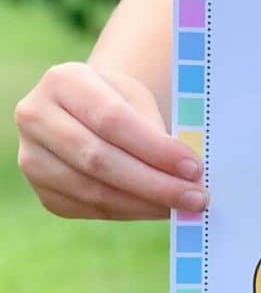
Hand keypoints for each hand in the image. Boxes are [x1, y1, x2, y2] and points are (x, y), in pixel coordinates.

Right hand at [15, 62, 207, 219]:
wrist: (85, 111)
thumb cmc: (120, 101)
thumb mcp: (137, 98)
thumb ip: (155, 129)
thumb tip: (186, 174)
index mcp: (63, 81)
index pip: (112, 120)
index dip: (154, 148)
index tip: (193, 167)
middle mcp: (36, 117)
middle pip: (99, 159)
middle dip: (154, 183)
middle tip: (196, 197)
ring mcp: (31, 157)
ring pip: (92, 190)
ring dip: (144, 203)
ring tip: (183, 206)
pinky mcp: (41, 189)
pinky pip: (88, 207)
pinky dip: (129, 211)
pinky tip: (158, 208)